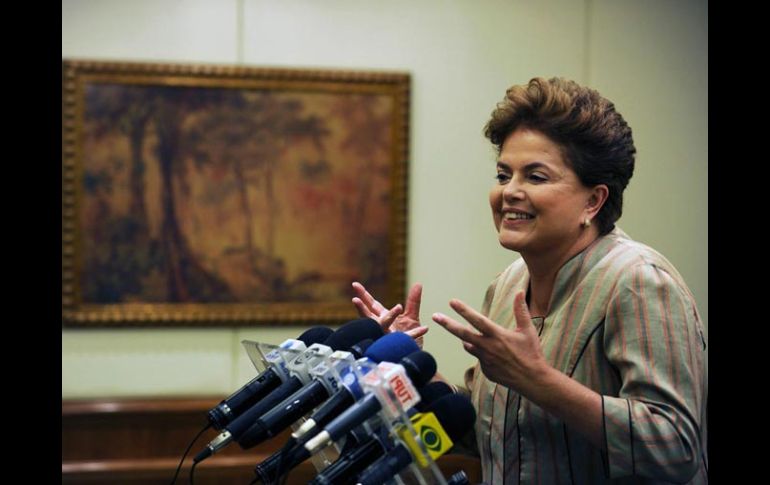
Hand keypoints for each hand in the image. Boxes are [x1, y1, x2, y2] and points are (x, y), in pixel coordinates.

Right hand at [352, 281, 428, 346]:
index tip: (354, 285)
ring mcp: (388, 337)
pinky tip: (425, 328)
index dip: (363, 295)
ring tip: (398, 307)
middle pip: (369, 316)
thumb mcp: (411, 317)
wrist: (413, 357)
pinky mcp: (399, 346)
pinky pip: (407, 338)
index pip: (372, 305)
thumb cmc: (407, 338)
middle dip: (362, 308)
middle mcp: (382, 328)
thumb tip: (418, 284)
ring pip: (384, 326)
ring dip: (390, 317)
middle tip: (355, 299)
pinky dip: (416, 333)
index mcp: (383, 318)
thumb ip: (413, 301)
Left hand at [431, 291, 547, 392]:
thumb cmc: (531, 353)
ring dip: (466, 339)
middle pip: (463, 333)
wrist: (532, 380)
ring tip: (469, 333)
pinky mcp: (485, 371)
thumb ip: (520, 311)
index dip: (463, 310)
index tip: (452, 302)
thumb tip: (518, 292)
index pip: (477, 320)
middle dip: (447, 324)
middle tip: (435, 316)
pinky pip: (479, 358)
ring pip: (468, 346)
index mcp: (497, 335)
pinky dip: (482, 353)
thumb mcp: (528, 330)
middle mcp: (488, 347)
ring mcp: (484, 360)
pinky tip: (494, 355)